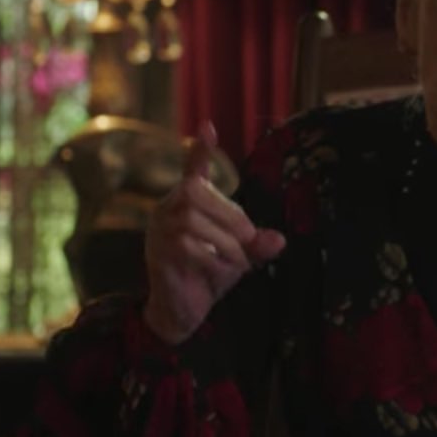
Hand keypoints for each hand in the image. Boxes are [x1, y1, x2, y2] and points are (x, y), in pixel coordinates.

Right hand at [142, 121, 286, 345]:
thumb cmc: (211, 275)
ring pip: (194, 222)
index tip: (208, 126)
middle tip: (247, 242)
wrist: (184, 310)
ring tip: (234, 263)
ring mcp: (158, 229)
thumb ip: (258, 245)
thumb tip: (279, 240)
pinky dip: (213, 262)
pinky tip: (216, 273)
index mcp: (190, 204)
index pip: (193, 171)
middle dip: (231, 218)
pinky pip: (188, 247)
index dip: (200, 150)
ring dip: (225, 245)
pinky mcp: (157, 251)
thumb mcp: (241, 256)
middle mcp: (169, 209)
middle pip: (197, 194)